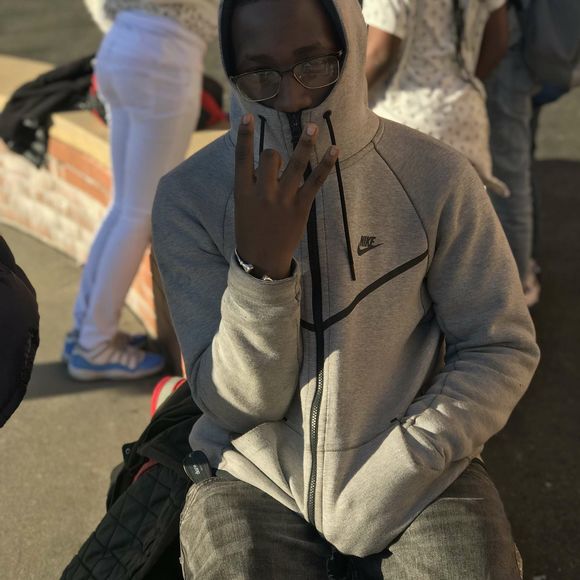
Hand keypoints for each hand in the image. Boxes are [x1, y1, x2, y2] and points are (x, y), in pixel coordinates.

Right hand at [234, 114, 338, 279]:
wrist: (262, 260)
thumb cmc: (250, 232)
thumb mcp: (242, 208)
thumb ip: (251, 185)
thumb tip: (265, 162)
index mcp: (243, 192)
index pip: (241, 157)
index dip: (244, 136)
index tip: (247, 117)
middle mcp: (263, 193)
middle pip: (271, 157)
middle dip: (275, 154)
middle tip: (277, 163)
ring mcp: (283, 199)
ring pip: (295, 163)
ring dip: (304, 142)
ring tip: (313, 126)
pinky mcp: (301, 207)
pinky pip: (315, 181)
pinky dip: (325, 164)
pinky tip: (334, 149)